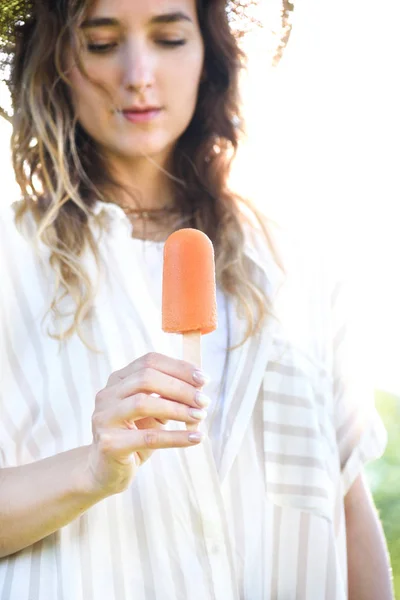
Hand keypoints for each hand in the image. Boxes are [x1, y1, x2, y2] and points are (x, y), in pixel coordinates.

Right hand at [84, 353, 209, 496]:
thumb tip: (199, 389)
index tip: (203, 379)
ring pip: (143, 403)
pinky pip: (149, 438)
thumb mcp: (153, 412)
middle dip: (180, 388)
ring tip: (200, 416)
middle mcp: (107, 395)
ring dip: (178, 409)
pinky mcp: (110, 444)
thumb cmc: (135, 436)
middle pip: (146, 378)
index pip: (149, 361)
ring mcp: (104, 418)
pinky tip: (196, 437)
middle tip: (204, 401)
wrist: (106, 472)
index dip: (179, 367)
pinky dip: (176, 437)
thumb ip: (170, 397)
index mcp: (117, 380)